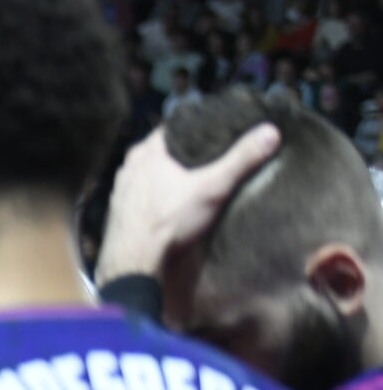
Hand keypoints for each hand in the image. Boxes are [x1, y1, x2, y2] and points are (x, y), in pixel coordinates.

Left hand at [96, 122, 280, 291]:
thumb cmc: (170, 221)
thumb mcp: (212, 187)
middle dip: (186, 149)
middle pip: (163, 148)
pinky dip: (157, 192)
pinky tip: (172, 199)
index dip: (198, 125)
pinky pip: (141, 193)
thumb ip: (241, 159)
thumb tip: (271, 132)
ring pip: (150, 171)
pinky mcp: (118, 212)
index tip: (218, 128)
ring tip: (194, 175)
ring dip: (169, 172)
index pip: (176, 125)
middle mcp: (128, 167)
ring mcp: (120, 190)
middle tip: (212, 151)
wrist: (133, 264)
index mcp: (146, 152)